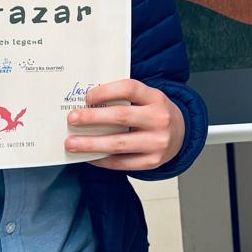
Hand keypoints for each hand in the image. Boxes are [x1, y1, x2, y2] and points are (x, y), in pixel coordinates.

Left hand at [66, 78, 184, 172]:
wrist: (180, 134)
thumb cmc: (153, 113)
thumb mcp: (146, 99)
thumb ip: (123, 98)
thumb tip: (86, 104)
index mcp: (156, 98)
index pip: (130, 89)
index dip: (106, 91)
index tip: (87, 97)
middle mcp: (159, 119)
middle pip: (121, 117)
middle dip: (92, 118)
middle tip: (72, 119)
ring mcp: (157, 142)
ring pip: (118, 144)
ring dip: (91, 144)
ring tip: (71, 143)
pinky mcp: (152, 162)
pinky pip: (121, 163)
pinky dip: (101, 160)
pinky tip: (88, 156)